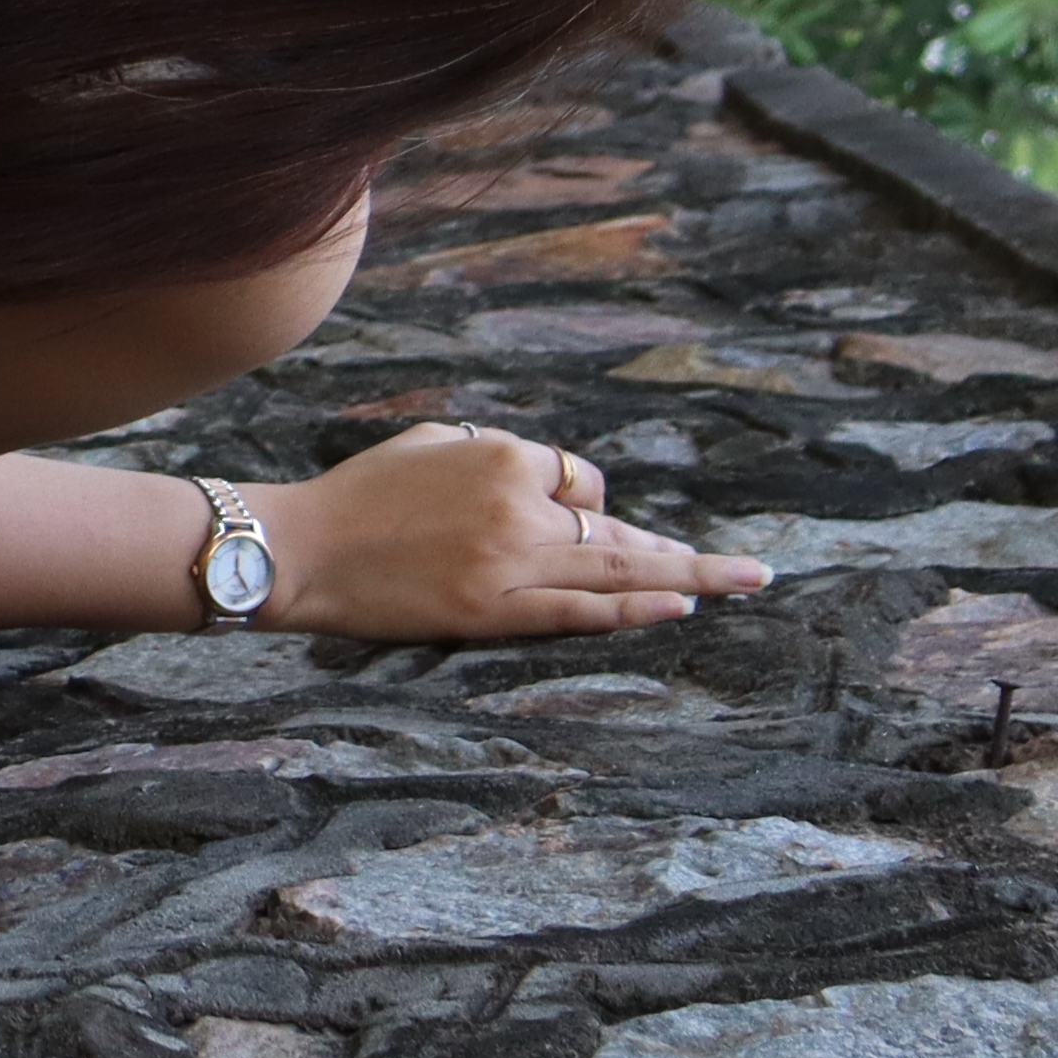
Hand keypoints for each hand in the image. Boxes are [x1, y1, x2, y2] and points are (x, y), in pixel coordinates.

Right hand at [261, 426, 774, 639]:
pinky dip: (633, 609)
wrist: (305, 547)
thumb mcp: (431, 446)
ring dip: (689, 578)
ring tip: (741, 584)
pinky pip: (578, 611)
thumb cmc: (359, 492)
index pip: (579, 480)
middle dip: (688, 550)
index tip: (572, 521)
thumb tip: (546, 484)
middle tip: (752, 569)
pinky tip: (679, 606)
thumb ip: (493, 456)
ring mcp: (511, 563)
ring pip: (617, 570)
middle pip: (622, 528)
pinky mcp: (493, 611)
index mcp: (503, 455)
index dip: (584, 503)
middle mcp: (520, 507)